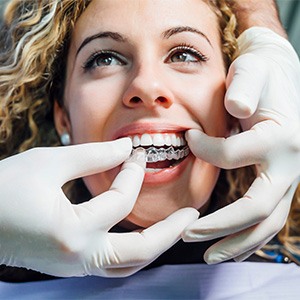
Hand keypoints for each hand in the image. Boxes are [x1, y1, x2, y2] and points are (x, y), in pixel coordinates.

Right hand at [0, 138, 198, 276]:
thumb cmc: (3, 188)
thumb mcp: (48, 162)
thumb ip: (92, 156)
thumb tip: (126, 150)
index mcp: (72, 231)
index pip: (120, 201)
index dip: (132, 173)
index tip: (135, 155)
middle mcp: (78, 258)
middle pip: (140, 252)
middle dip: (170, 232)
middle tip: (192, 215)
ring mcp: (74, 266)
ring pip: (128, 266)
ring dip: (154, 246)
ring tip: (174, 228)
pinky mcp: (70, 265)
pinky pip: (112, 265)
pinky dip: (132, 250)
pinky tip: (140, 234)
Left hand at [182, 27, 299, 262]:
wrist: (278, 76)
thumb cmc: (260, 75)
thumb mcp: (251, 72)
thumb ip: (245, 87)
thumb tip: (236, 108)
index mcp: (282, 137)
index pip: (233, 156)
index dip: (204, 149)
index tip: (187, 138)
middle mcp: (292, 163)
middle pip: (258, 208)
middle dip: (221, 226)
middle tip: (187, 235)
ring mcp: (288, 177)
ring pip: (267, 223)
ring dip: (236, 242)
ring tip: (209, 256)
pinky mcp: (280, 182)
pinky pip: (267, 217)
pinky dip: (248, 235)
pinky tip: (229, 245)